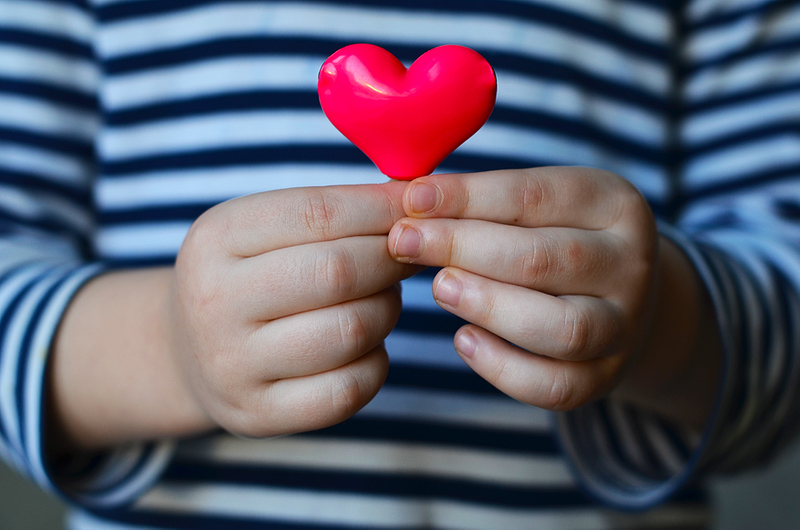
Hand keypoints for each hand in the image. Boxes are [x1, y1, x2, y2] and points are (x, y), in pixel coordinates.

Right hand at [170, 182, 416, 437]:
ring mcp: (232, 367)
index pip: (318, 214)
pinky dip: (375, 362)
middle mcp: (214, 303)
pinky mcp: (258, 415)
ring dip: (387, 310)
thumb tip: (416, 199)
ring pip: (350, 331)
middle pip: (337, 273)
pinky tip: (366, 346)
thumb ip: (331, 212)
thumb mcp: (263, 230)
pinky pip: (348, 390)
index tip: (416, 209)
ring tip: (381, 299)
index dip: (381, 210)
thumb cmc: (246, 277)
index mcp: (215, 240)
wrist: (186, 352)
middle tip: (406, 258)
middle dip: (391, 261)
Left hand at [387, 167, 717, 421]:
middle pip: (545, 260)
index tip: (411, 199)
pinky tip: (463, 340)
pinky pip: (556, 386)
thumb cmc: (555, 237)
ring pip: (562, 328)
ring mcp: (624, 327)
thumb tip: (411, 200)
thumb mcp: (537, 205)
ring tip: (439, 287)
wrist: (618, 296)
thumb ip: (483, 201)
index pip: (535, 197)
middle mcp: (631, 265)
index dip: (467, 198)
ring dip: (489, 306)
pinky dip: (503, 367)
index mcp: (615, 204)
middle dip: (464, 248)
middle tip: (405, 243)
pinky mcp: (606, 378)